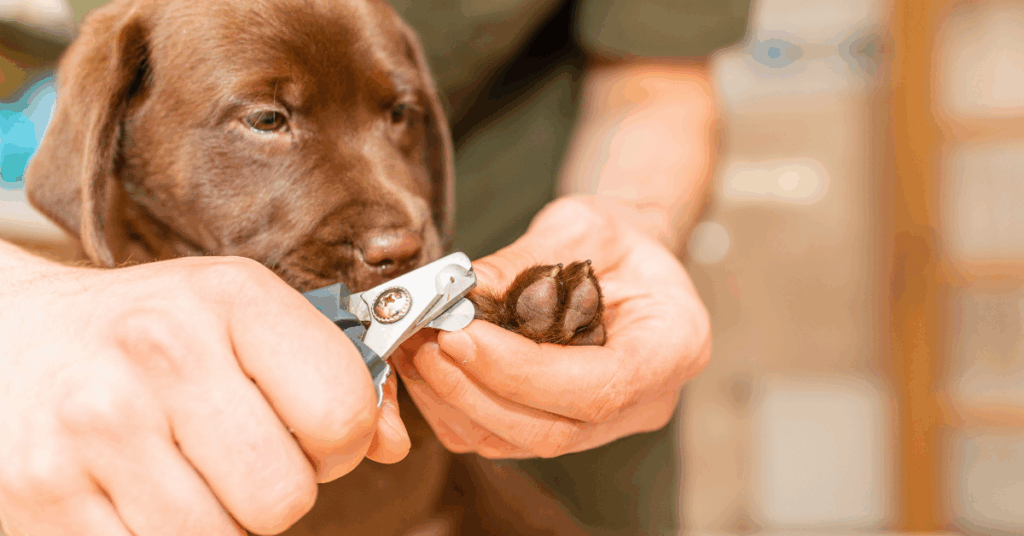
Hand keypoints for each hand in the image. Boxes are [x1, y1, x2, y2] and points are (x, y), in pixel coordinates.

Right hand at [0, 248, 408, 535]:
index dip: (339, 441)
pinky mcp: (44, 495)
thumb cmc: (145, 332)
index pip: (344, 412)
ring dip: (217, 521)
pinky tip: (137, 493)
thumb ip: (325, 372)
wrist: (12, 336)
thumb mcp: (238, 317)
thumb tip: (391, 444)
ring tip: (181, 470)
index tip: (310, 433)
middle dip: (275, 490)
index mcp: (231, 299)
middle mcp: (162, 354)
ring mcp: (97, 427)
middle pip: (285, 497)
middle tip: (237, 457)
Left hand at [391, 196, 710, 457]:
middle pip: (554, 431)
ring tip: (416, 348)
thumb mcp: (581, 226)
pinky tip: (427, 366)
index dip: (524, 373)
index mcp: (673, 347)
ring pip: (518, 443)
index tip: (463, 336)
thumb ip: (526, 259)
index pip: (599, 388)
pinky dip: (454, 407)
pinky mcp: (562, 427)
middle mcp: (644, 401)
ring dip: (455, 401)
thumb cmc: (616, 239)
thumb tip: (461, 291)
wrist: (625, 259)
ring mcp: (603, 425)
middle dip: (478, 390)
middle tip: (428, 342)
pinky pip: (500, 438)